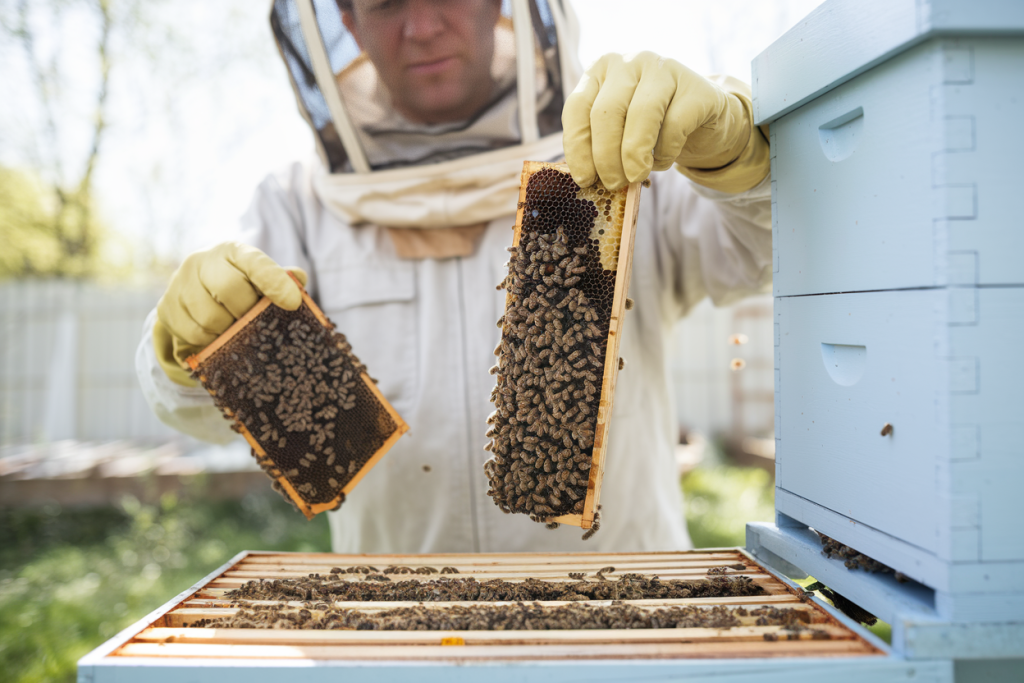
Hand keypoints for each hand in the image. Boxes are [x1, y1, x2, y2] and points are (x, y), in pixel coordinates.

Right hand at [153, 241, 306, 385]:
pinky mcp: (166, 307)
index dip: (275, 283)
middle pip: (229, 290)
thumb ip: (282, 279)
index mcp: (233, 251)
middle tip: (254, 323)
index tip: (292, 304)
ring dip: (228, 331)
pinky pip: (192, 334)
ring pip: (209, 317)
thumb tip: (297, 278)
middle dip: (246, 312)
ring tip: (236, 330)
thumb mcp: (261, 279)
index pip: (256, 263)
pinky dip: (210, 341)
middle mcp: (201, 261)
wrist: (198, 291)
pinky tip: (217, 336)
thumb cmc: (241, 286)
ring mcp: (179, 283)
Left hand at [562, 51, 768, 191]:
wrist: (702, 119)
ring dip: (634, 155)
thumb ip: (600, 145)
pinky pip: (675, 125)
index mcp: (600, 69)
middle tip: (612, 184)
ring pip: (641, 114)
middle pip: (607, 112)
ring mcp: (664, 69)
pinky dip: (666, 152)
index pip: (578, 107)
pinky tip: (663, 160)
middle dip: (606, 156)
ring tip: (636, 177)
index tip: (584, 179)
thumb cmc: (650, 128)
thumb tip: (587, 179)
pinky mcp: (697, 88)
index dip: (577, 147)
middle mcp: (630, 62)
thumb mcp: (618, 131)